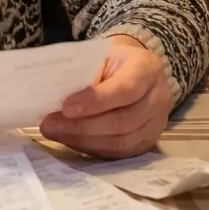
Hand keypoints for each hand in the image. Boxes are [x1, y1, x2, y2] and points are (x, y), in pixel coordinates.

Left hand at [38, 35, 171, 158]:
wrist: (133, 70)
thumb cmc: (111, 61)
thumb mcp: (99, 56)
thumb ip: (83, 74)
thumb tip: (53, 98)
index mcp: (147, 68)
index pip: (125, 89)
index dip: (95, 101)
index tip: (66, 107)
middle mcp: (159, 97)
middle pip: (123, 120)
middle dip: (82, 126)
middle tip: (50, 125)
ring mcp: (157, 123)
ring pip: (121, 141)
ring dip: (84, 140)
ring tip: (56, 133)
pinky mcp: (149, 142)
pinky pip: (120, 153)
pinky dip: (92, 149)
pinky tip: (71, 141)